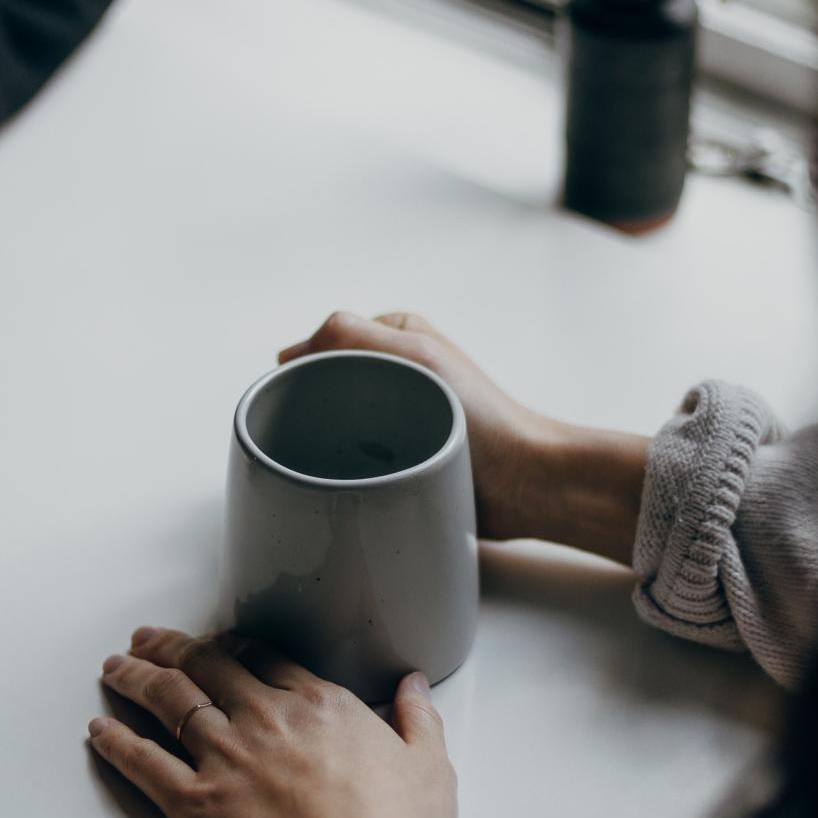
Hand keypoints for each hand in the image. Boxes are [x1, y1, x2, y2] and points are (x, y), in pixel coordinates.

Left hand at [90, 627, 454, 817]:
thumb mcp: (429, 770)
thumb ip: (418, 720)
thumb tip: (415, 687)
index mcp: (320, 705)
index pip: (264, 656)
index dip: (232, 644)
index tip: (218, 640)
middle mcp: (265, 720)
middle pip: (206, 666)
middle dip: (172, 647)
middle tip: (149, 638)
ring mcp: (226, 759)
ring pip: (168, 701)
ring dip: (135, 679)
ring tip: (116, 667)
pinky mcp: (194, 805)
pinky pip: (143, 763)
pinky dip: (117, 742)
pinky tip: (100, 730)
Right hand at [279, 312, 648, 563]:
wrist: (525, 483)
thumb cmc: (482, 417)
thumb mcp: (416, 356)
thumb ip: (353, 335)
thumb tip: (291, 353)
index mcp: (398, 337)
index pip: (324, 344)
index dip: (303, 371)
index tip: (295, 401)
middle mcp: (397, 372)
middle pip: (326, 386)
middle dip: (312, 410)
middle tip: (309, 439)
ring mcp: (399, 417)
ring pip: (337, 425)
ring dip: (327, 444)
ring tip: (329, 463)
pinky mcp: (403, 458)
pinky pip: (357, 459)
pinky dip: (345, 469)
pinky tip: (343, 483)